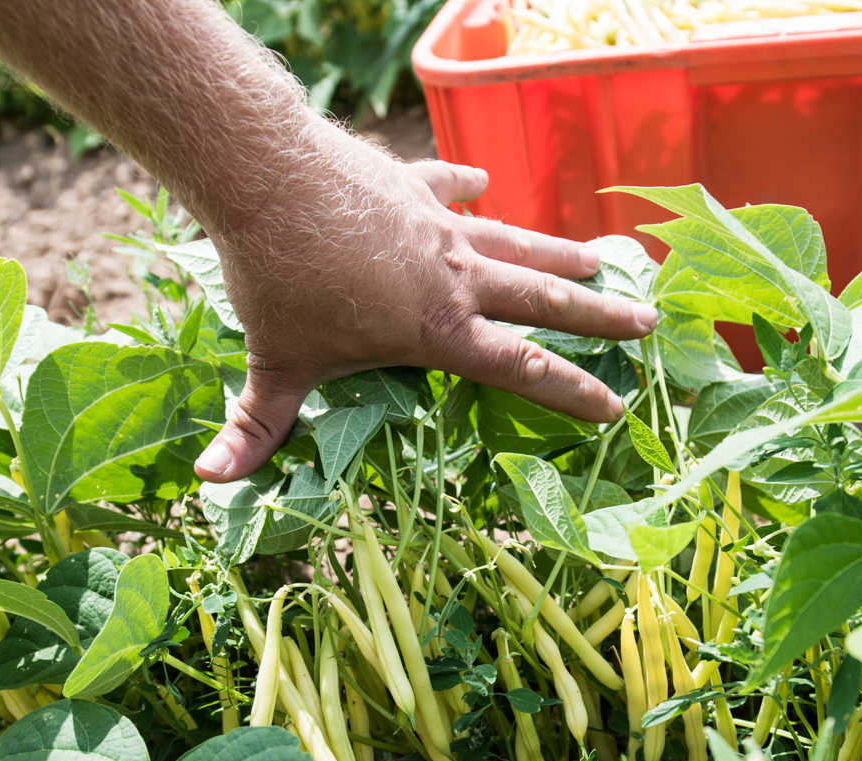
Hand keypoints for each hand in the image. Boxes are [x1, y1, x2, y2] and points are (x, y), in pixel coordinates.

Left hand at [193, 127, 657, 482]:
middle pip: (543, 299)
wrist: (268, 176)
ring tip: (602, 259)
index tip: (615, 406)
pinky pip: (451, 188)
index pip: (521, 368)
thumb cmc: (278, 279)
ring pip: (515, 242)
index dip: (572, 391)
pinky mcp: (410, 184)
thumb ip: (255, 427)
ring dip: (559, 254)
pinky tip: (483, 184)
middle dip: (598, 314)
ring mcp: (437, 224)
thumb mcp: (274, 363)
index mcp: (438, 329)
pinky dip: (469, 188)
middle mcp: (454, 275)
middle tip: (647, 320)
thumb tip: (214, 482)